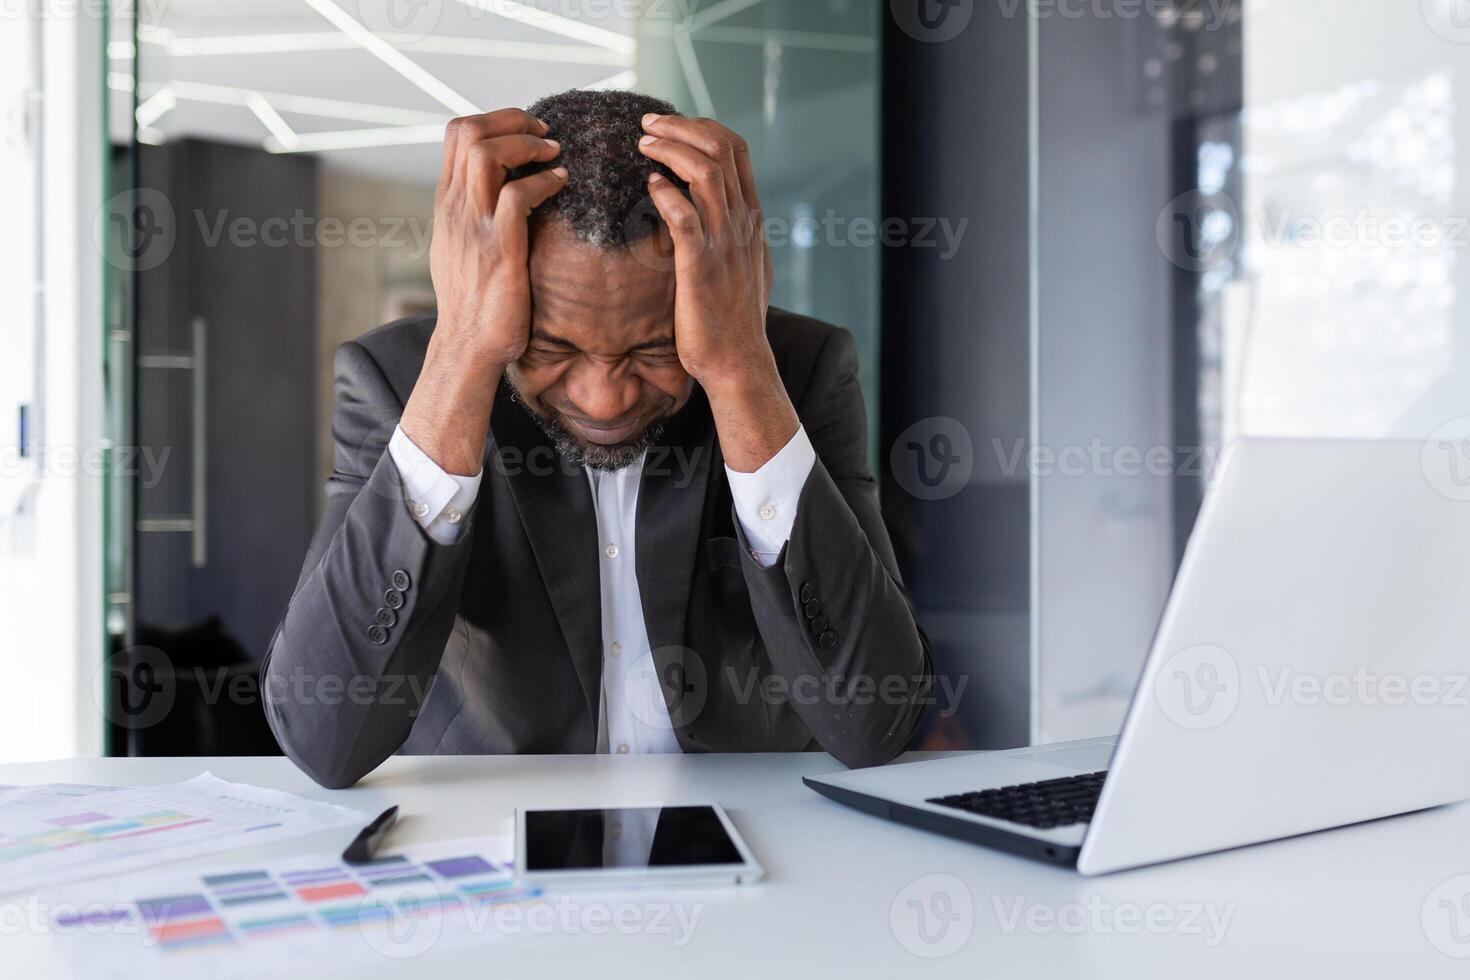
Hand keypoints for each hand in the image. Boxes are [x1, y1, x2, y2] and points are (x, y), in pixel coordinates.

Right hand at [403, 109, 565, 475]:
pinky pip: (519, 195)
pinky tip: (561, 184)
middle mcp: (455, 207)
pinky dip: (544, 181)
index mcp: (447, 203)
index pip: (456, 134)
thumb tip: (499, 193)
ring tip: (554, 152)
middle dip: (512, 119)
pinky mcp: (499, 248)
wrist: (467, 345)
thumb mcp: (462, 247)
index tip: (528, 130)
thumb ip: (474, 215)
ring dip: (527, 144)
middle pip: (468, 131)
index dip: (496, 119)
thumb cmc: (473, 300)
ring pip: (486, 153)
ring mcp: (474, 226)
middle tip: (546, 132)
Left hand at [639, 114, 796, 472]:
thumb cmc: (731, 319)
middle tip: (646, 127)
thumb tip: (709, 208)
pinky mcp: (701, 267)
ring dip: (670, 150)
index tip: (669, 126)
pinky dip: (665, 195)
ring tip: (642, 145)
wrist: (737, 362)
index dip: (701, 126)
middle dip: (680, 127)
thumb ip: (729, 232)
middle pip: (721, 148)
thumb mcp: (742, 265)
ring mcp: (724, 243)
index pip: (736, 149)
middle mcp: (742, 223)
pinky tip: (647, 187)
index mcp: (750, 218)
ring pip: (705, 172)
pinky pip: (684, 217)